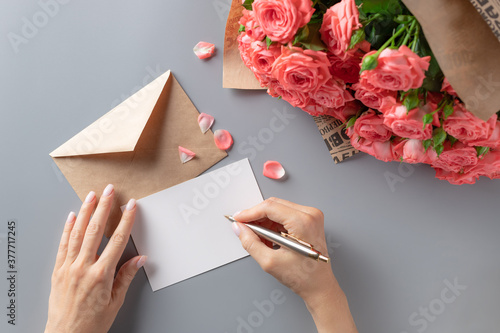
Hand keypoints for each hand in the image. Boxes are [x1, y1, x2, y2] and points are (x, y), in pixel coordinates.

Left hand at [45, 184, 145, 332]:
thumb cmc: (91, 323)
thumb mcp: (115, 302)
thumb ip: (126, 277)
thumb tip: (140, 260)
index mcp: (101, 275)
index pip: (117, 240)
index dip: (126, 220)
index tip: (131, 206)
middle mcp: (83, 267)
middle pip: (96, 230)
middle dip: (104, 207)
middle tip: (110, 190)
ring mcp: (68, 267)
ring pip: (77, 233)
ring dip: (85, 212)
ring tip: (91, 196)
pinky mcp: (58, 270)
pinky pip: (63, 244)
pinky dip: (67, 229)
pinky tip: (71, 216)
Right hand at [232, 197, 356, 332]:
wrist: (319, 285)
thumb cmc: (304, 277)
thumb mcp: (270, 262)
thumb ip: (251, 243)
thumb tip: (240, 229)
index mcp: (303, 222)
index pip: (269, 207)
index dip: (250, 213)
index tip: (238, 219)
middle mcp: (310, 215)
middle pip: (273, 205)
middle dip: (256, 217)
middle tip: (244, 228)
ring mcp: (311, 216)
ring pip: (278, 209)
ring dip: (264, 222)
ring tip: (259, 240)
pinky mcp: (309, 220)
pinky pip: (285, 215)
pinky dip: (273, 225)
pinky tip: (269, 239)